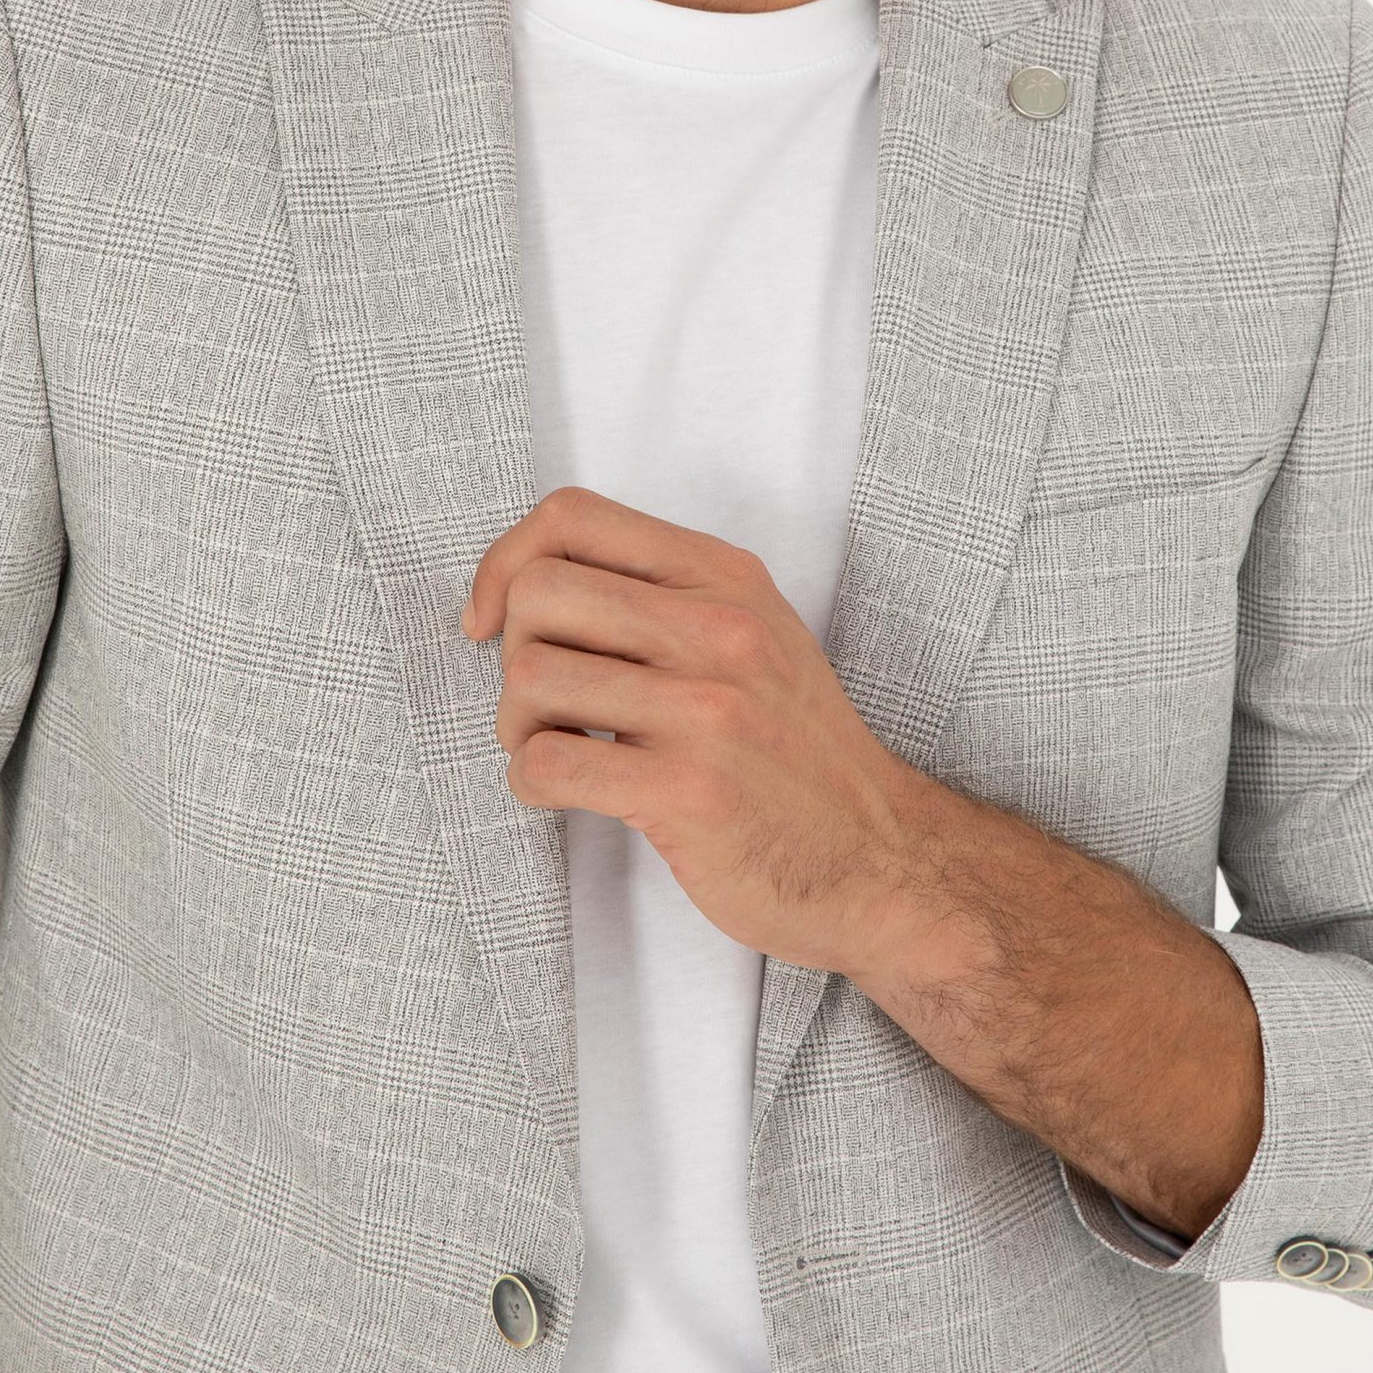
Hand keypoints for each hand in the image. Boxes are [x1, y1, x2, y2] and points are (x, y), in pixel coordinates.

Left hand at [462, 483, 935, 976]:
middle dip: (511, 652)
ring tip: (557, 748)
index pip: (571, 516)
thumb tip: (530, 580)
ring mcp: (706, 709)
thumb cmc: (793, 747)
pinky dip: (532, 782)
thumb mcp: (753, 632)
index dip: (506, 561)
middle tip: (542, 702)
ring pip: (530, 676)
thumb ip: (663, 592)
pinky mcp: (686, 790)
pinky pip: (546, 763)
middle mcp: (718, 628)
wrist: (877, 855)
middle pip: (538, 592)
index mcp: (724, 576)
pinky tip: (569, 792)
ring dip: (517, 725)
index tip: (495, 618)